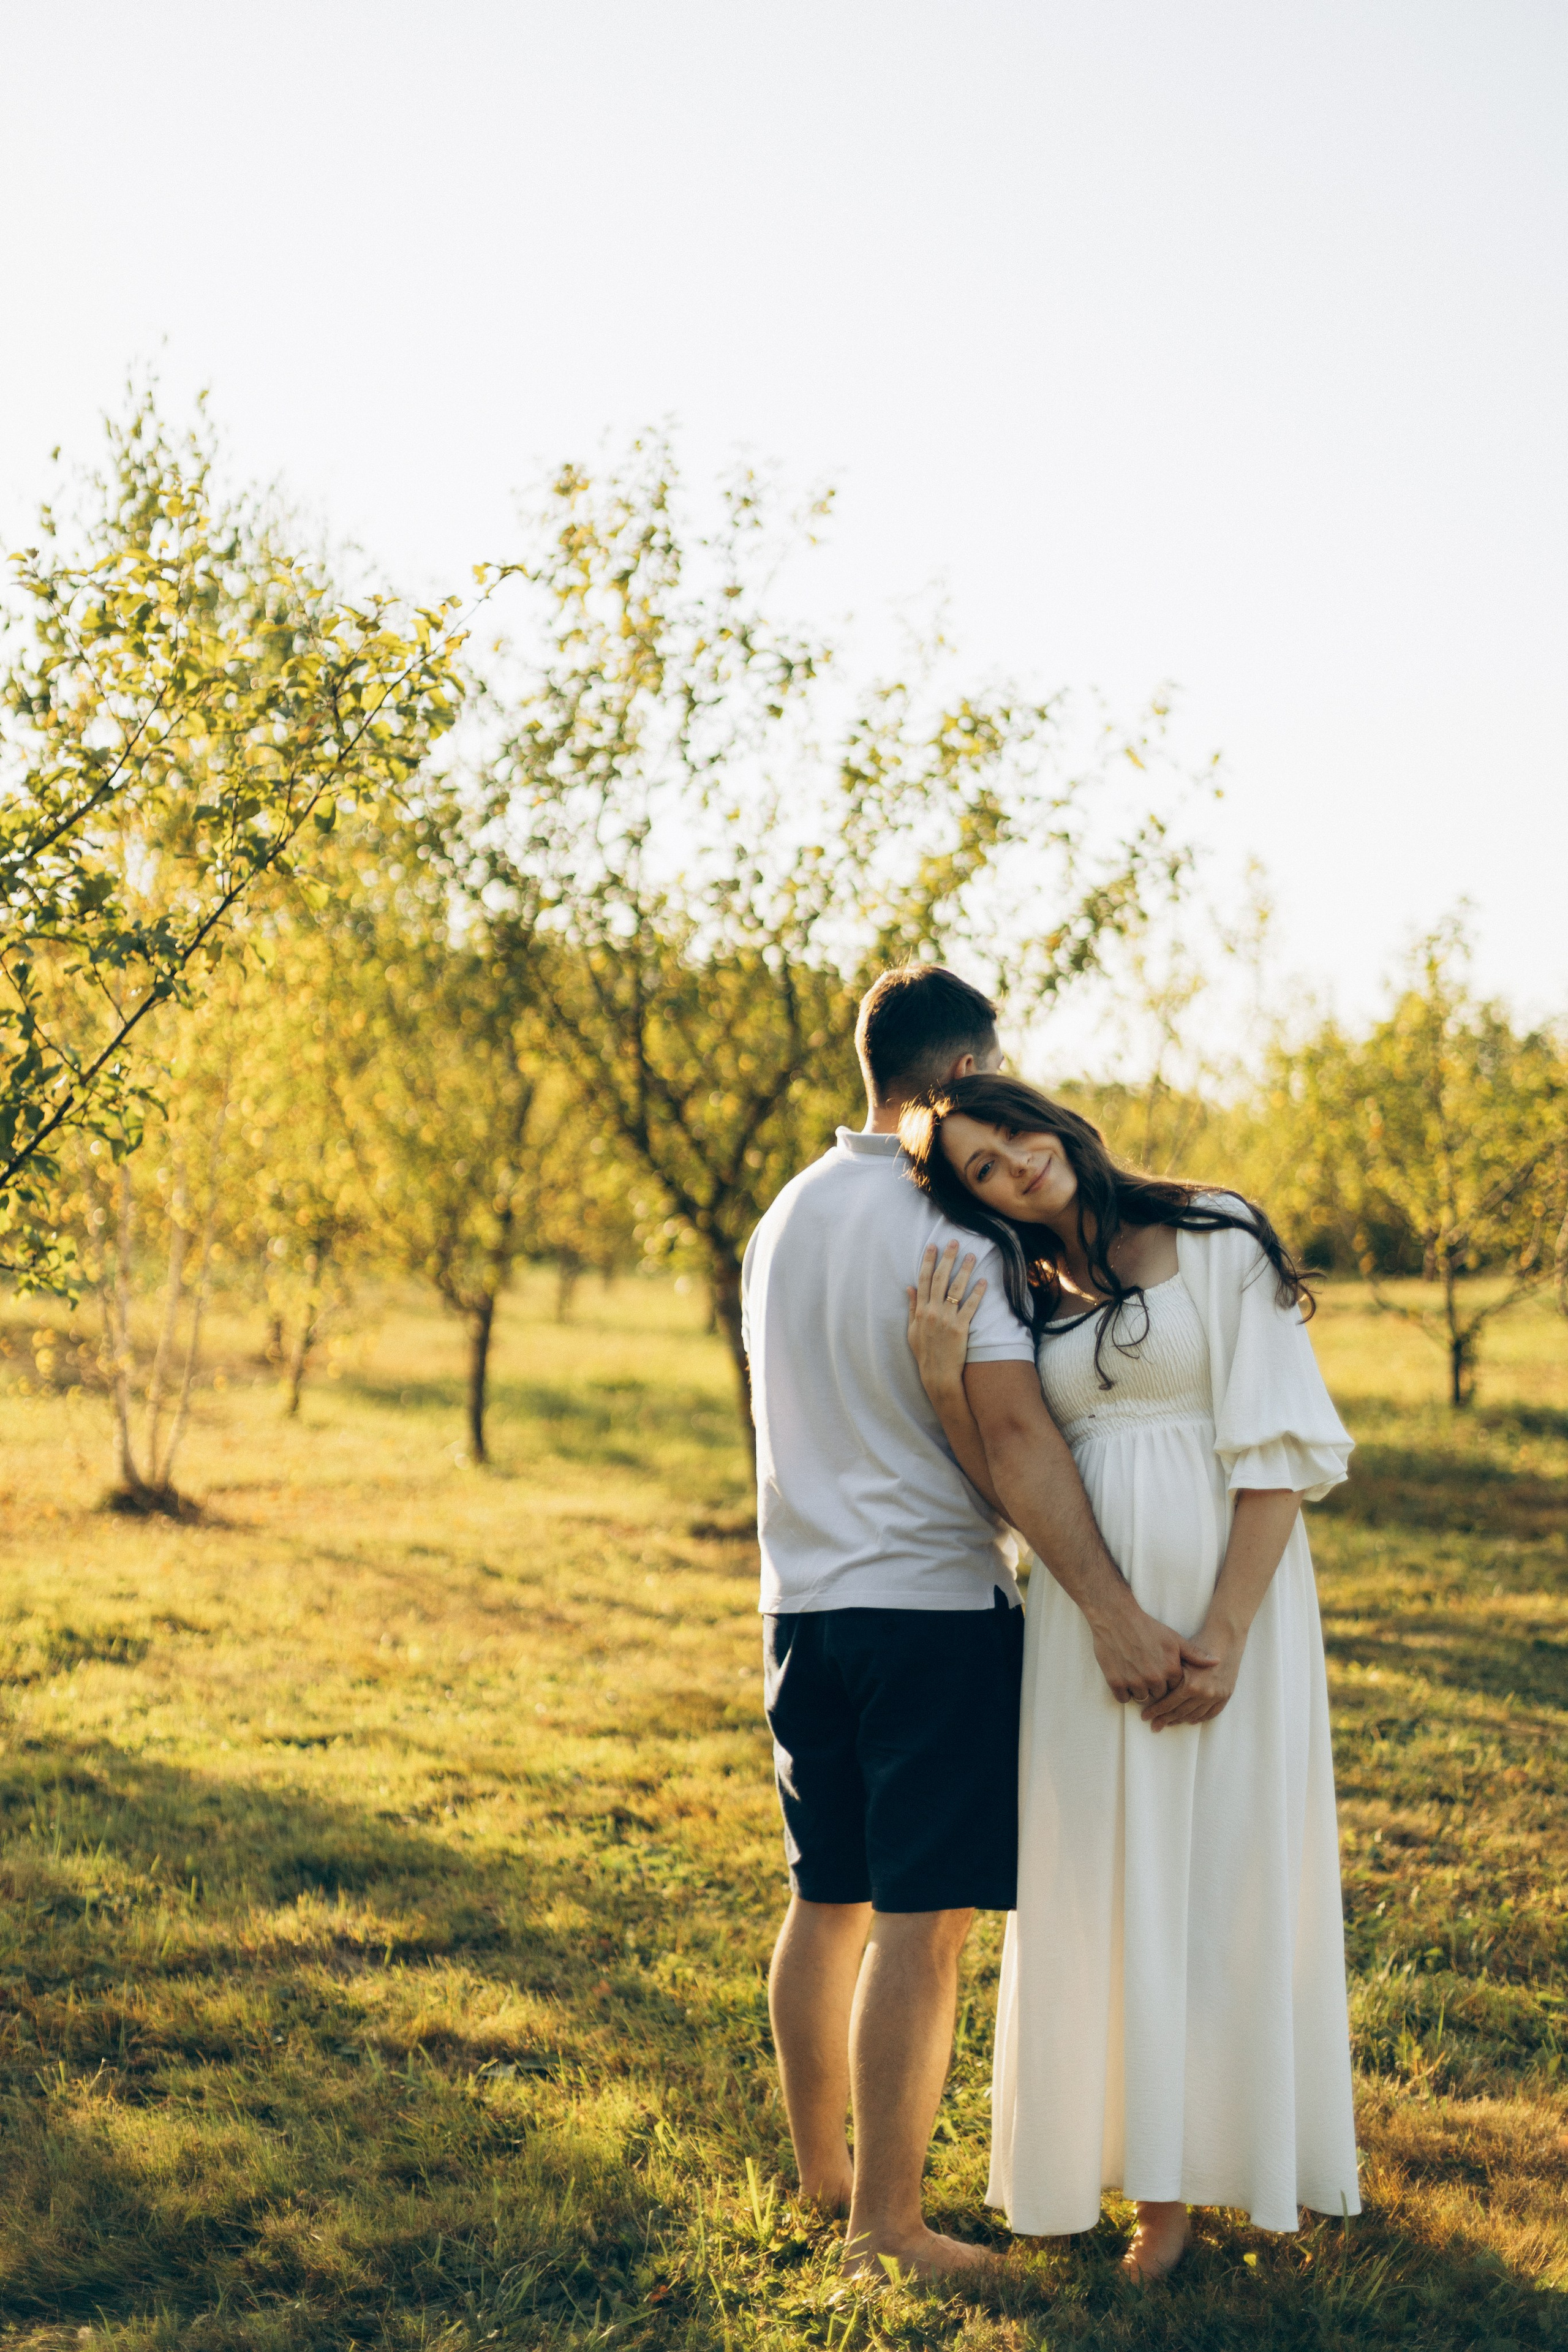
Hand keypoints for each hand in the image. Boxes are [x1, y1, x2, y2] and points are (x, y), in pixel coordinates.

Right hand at [906, 1241, 985, 1399]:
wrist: (937, 1375)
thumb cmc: (924, 1353)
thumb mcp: (912, 1330)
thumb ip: (912, 1307)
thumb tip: (909, 1287)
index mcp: (920, 1311)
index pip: (923, 1280)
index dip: (927, 1262)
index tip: (932, 1246)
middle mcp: (932, 1312)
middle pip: (940, 1279)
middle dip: (947, 1259)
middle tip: (954, 1242)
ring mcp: (946, 1319)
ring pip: (956, 1289)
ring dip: (964, 1270)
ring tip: (972, 1256)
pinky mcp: (960, 1328)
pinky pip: (970, 1307)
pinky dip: (977, 1293)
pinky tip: (984, 1281)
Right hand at [1086, 1589, 1217, 1705]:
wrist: (1116, 1617)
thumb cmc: (1147, 1627)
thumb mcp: (1174, 1639)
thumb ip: (1196, 1655)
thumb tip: (1217, 1663)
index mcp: (1170, 1670)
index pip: (1175, 1689)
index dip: (1169, 1681)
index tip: (1162, 1672)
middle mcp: (1154, 1679)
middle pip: (1159, 1696)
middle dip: (1155, 1687)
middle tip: (1147, 1672)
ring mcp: (1134, 1682)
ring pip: (1142, 1698)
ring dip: (1140, 1691)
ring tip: (1136, 1673)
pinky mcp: (1116, 1682)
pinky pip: (1123, 1699)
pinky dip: (1124, 1692)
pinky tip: (1125, 1678)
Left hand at [1141, 1627, 1242, 1727]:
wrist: (1226, 1637)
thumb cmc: (1199, 1641)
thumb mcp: (1180, 1656)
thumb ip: (1168, 1674)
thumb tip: (1150, 1687)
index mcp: (1190, 1685)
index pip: (1168, 1704)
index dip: (1155, 1711)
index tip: (1145, 1717)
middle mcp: (1204, 1694)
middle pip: (1180, 1713)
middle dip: (1165, 1720)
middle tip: (1154, 1726)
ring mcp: (1216, 1696)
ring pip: (1195, 1715)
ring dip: (1181, 1720)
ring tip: (1170, 1723)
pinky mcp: (1226, 1695)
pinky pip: (1211, 1713)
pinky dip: (1200, 1718)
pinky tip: (1190, 1719)